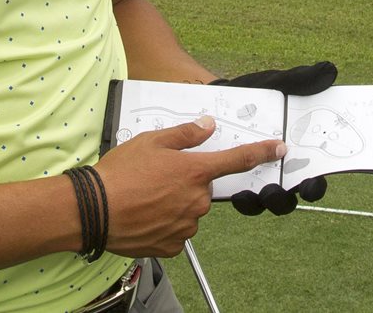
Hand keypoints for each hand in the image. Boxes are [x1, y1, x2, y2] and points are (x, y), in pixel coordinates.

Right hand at [95, 117, 283, 257]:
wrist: (94, 211)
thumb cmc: (120, 174)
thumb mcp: (151, 141)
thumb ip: (184, 134)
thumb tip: (206, 126)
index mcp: (195, 171)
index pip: (238, 159)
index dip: (262, 152)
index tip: (279, 148)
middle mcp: (197, 200)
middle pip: (202, 188)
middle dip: (186, 182)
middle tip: (156, 178)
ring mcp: (186, 225)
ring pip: (190, 210)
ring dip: (175, 203)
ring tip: (144, 197)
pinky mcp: (173, 245)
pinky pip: (177, 231)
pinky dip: (165, 223)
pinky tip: (145, 215)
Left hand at [213, 61, 338, 214]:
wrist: (216, 97)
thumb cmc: (254, 93)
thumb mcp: (276, 84)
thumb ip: (300, 80)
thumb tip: (328, 72)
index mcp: (291, 153)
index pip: (310, 177)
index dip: (314, 185)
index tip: (311, 183)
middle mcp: (275, 170)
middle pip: (286, 196)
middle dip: (282, 198)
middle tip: (275, 190)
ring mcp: (252, 178)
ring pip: (259, 201)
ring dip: (256, 201)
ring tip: (248, 192)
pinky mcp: (228, 180)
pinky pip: (234, 196)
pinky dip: (233, 195)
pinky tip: (229, 187)